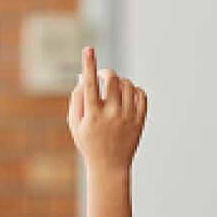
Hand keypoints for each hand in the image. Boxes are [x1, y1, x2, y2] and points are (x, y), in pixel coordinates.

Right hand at [67, 48, 146, 175]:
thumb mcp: (75, 124)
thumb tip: (83, 77)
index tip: (88, 50)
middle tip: (103, 76)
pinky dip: (134, 90)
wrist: (109, 167)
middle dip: (107, 73)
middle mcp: (111, 115)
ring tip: (114, 91)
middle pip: (113, 79)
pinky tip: (126, 96)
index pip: (90, 85)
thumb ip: (76, 99)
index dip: (89, 65)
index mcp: (92, 115)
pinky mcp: (140, 120)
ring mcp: (128, 117)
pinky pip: (141, 94)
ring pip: (128, 84)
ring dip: (120, 82)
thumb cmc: (89, 143)